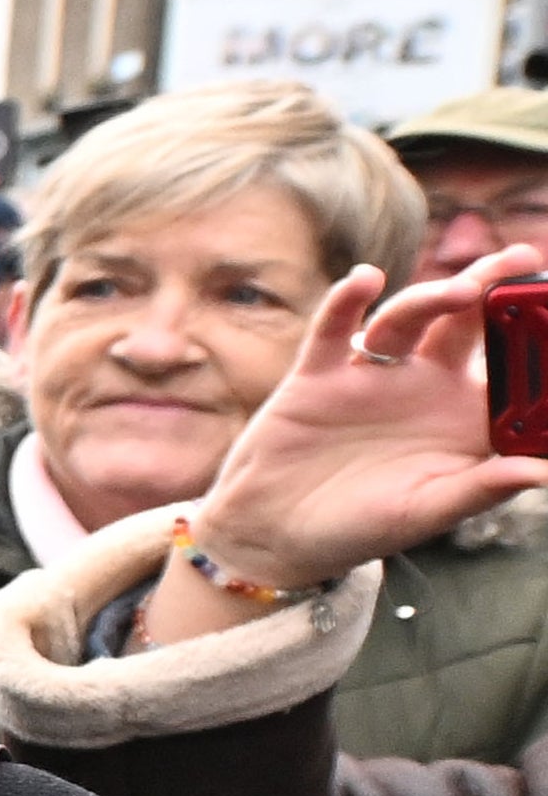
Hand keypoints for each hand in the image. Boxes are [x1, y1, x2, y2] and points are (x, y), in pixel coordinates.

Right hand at [158, 251, 547, 626]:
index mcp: (462, 420)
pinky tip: (367, 280)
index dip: (535, 343)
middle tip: (522, 261)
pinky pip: (334, 329)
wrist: (274, 533)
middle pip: (465, 325)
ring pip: (407, 320)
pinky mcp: (318, 374)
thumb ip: (482, 488)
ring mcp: (371, 376)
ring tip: (462, 289)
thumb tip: (544, 472)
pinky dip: (347, 301)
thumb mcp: (426, 512)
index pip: (510, 371)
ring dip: (432, 298)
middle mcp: (422, 387)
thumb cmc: (359, 528)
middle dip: (493, 289)